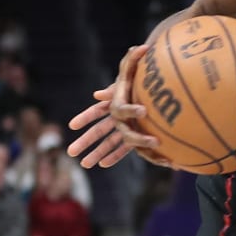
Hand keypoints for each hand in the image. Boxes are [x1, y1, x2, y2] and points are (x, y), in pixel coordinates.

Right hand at [66, 45, 167, 169]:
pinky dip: (115, 156)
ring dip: (97, 153)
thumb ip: (125, 70)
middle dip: (85, 141)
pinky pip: (125, 148)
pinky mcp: (137, 136)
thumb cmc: (148, 80)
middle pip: (98, 130)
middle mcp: (118, 117)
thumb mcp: (134, 75)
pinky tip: (104, 165)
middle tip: (70, 152)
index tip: (71, 126)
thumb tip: (97, 95)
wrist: (166, 91)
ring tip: (84, 164)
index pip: (96, 112)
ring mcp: (127, 128)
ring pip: (109, 142)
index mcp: (116, 103)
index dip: (84, 118)